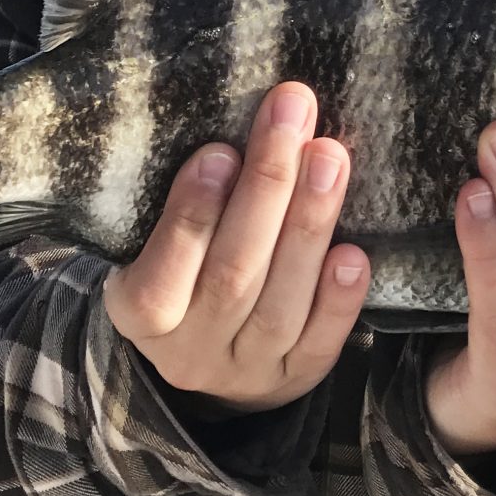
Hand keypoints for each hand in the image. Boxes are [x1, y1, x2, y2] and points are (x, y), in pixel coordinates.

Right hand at [102, 82, 370, 412]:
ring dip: (308, 225)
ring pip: (279, 305)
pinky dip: (338, 301)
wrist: (206, 355)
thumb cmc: (179, 270)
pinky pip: (319, 346)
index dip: (192, 214)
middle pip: (232, 273)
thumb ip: (183, 203)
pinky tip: (354, 254)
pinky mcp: (294, 380)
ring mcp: (245, 371)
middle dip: (267, 187)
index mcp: (140, 314)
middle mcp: (190, 352)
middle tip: (292, 115)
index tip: (220, 150)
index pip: (162, 273)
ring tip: (330, 157)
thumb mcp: (153, 244)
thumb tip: (231, 136)